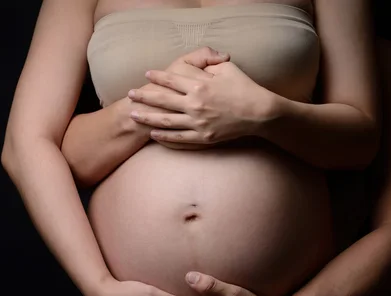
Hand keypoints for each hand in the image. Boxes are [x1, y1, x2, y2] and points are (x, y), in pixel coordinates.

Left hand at [127, 61, 276, 145]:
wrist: (259, 113)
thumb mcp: (228, 68)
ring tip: (134, 115)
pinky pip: (179, 138)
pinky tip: (154, 133)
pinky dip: (165, 136)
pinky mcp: (203, 137)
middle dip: (144, 97)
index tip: (147, 74)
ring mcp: (198, 123)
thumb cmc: (244, 88)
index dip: (158, 77)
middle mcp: (195, 105)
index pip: (172, 80)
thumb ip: (210, 64)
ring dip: (148, 118)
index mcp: (200, 86)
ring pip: (166, 121)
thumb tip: (201, 63)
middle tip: (130, 95)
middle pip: (163, 100)